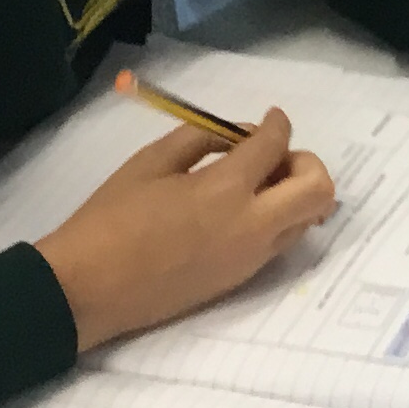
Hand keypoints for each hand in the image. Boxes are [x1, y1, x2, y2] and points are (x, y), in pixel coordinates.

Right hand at [36, 111, 335, 354]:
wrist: (90, 289)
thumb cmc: (111, 218)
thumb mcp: (151, 161)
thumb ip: (202, 139)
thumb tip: (238, 135)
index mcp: (225, 190)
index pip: (276, 146)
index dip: (278, 124)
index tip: (273, 118)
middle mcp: (252, 226)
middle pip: (319, 190)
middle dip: (305, 163)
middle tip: (274, 157)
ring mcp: (251, 258)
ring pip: (305, 221)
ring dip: (294, 194)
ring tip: (256, 183)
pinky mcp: (240, 280)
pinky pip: (279, 243)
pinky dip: (275, 218)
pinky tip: (238, 210)